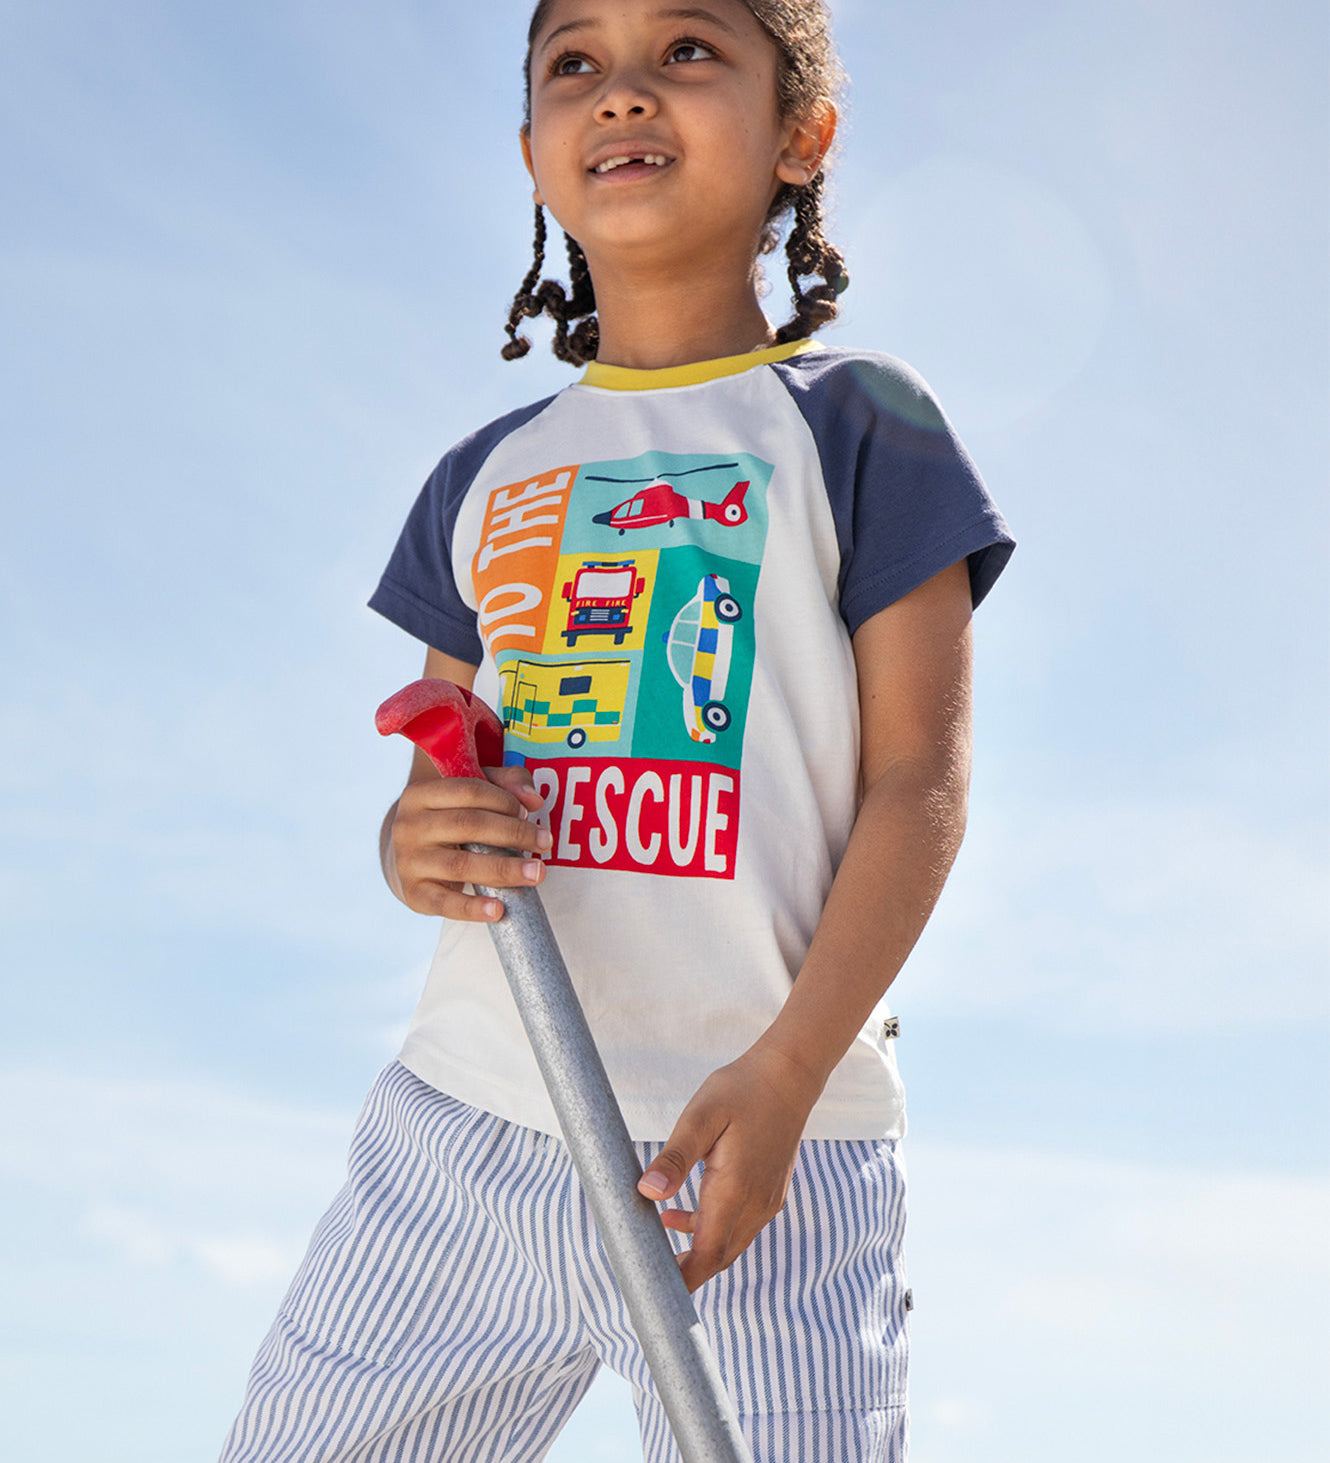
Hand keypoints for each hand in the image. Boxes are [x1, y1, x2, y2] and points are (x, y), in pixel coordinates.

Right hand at [385, 766, 550, 920]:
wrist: (410, 857)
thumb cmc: (450, 818)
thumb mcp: (472, 793)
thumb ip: (506, 783)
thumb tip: (533, 800)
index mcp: (420, 793)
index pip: (468, 791)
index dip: (504, 801)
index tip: (528, 813)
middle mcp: (408, 826)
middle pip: (468, 825)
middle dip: (513, 833)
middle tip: (545, 842)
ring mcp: (408, 861)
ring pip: (461, 865)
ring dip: (504, 869)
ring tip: (536, 873)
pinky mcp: (414, 893)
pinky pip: (444, 903)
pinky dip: (471, 908)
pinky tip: (498, 910)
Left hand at [636, 1043, 824, 1292]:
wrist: (789, 1075)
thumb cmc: (741, 1090)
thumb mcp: (701, 1117)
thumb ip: (675, 1157)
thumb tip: (648, 1193)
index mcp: (735, 1190)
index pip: (708, 1254)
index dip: (683, 1279)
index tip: (654, 1290)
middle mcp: (756, 1204)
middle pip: (719, 1257)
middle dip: (686, 1272)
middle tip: (647, 1274)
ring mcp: (767, 1200)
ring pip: (730, 1244)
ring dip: (697, 1250)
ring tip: (656, 1239)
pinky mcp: (770, 1192)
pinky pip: (739, 1226)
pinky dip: (711, 1231)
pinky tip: (682, 1214)